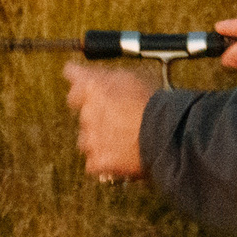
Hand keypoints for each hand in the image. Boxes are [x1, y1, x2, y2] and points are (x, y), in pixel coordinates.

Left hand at [61, 60, 154, 180]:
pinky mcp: (98, 160)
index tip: (81, 83)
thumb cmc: (153, 104)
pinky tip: (119, 155)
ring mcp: (91, 138)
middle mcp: (87, 111)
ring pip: (86, 139)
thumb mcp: (132, 77)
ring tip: (121, 139)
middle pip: (83, 113)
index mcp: (93, 86)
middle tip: (118, 118)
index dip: (79, 80)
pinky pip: (94, 162)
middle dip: (97, 115)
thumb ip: (107, 76)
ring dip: (99, 140)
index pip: (72, 75)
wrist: (164, 134)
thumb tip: (93, 74)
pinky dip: (104, 160)